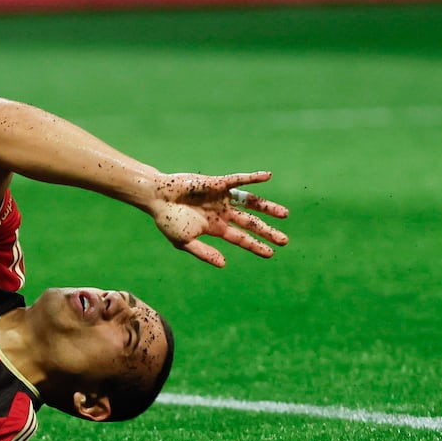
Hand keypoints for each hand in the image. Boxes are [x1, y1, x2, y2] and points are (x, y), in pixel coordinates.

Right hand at [146, 170, 289, 267]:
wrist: (157, 198)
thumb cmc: (167, 220)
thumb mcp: (184, 242)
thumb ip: (203, 252)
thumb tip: (224, 264)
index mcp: (215, 228)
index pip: (240, 238)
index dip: (255, 246)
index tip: (271, 254)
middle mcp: (222, 213)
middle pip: (250, 223)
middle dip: (267, 232)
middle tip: (285, 241)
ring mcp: (222, 198)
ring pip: (250, 203)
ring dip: (267, 208)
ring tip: (285, 215)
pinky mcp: (217, 183)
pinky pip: (238, 180)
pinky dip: (252, 178)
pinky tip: (267, 176)